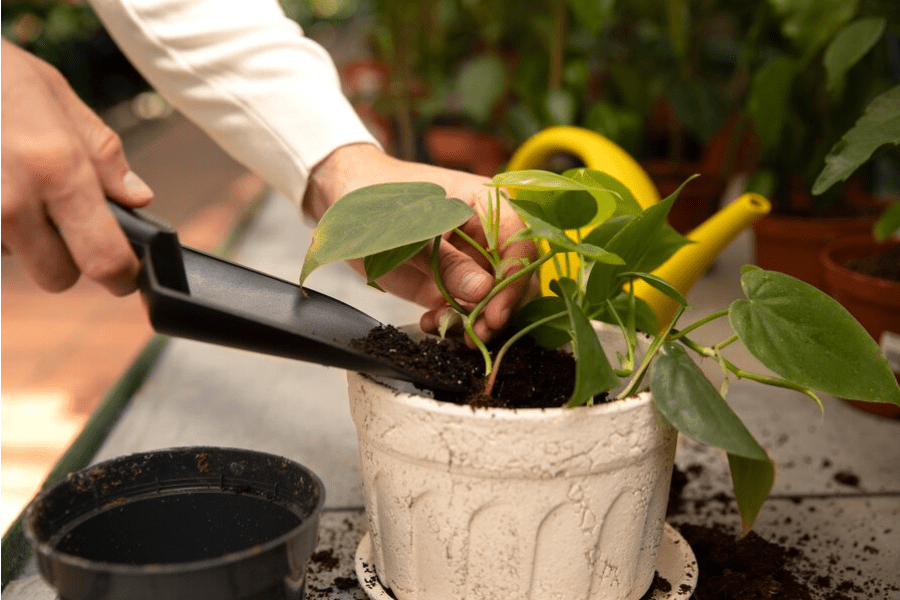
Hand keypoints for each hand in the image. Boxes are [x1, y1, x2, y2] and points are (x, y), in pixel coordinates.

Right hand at [1, 39, 153, 294]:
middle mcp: (13, 199)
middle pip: (57, 276)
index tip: (124, 275)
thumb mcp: (59, 100)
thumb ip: (103, 155)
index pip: (103, 257)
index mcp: (58, 169)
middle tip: (64, 224)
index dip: (120, 275)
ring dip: (21, 237)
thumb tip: (139, 198)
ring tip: (14, 184)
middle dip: (66, 259)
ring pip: (15, 258)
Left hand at [304, 143, 538, 343]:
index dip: (513, 280)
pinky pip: (464, 310)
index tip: (497, 312)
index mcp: (486, 205)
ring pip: (491, 299)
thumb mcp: (408, 231)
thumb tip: (483, 291)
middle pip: (513, 276)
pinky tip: (431, 323)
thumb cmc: (375, 201)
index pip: (519, 243)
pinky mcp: (448, 284)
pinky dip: (452, 322)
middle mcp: (485, 235)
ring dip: (476, 321)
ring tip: (449, 329)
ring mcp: (468, 262)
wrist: (343, 204)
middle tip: (479, 333)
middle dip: (499, 308)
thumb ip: (445, 261)